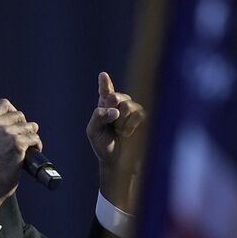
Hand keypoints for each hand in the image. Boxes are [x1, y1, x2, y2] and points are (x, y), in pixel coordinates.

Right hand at [0, 99, 41, 215]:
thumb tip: (18, 120)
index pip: (4, 103)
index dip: (13, 112)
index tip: (15, 124)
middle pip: (20, 115)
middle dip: (25, 126)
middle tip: (22, 140)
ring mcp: (6, 133)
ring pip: (31, 126)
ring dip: (32, 137)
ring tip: (26, 148)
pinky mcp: (17, 143)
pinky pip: (35, 138)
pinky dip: (37, 146)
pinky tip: (30, 153)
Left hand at [86, 72, 145, 211]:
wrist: (117, 161)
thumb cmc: (103, 146)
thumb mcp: (93, 131)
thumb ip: (98, 116)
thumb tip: (115, 111)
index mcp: (104, 105)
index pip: (105, 91)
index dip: (105, 83)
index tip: (103, 75)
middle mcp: (119, 105)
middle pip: (117, 96)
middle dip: (112, 106)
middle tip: (112, 121)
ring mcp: (132, 110)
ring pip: (127, 105)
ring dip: (121, 121)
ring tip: (119, 131)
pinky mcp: (143, 118)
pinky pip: (138, 114)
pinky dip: (129, 126)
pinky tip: (126, 133)